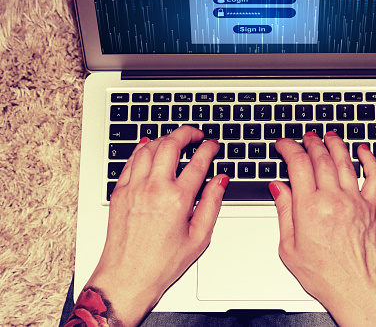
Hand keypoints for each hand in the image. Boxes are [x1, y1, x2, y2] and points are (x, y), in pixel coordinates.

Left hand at [84, 126, 227, 325]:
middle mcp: (154, 188)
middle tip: (195, 134)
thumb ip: (212, 203)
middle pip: (171, 144)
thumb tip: (220, 181)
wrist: (127, 277)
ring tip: (174, 140)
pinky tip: (148, 147)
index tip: (212, 144)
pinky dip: (142, 149)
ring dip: (164, 138)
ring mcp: (134, 188)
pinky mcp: (120, 192)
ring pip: (148, 147)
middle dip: (186, 133)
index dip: (208, 148)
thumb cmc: (161, 263)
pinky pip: (131, 161)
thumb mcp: (199, 237)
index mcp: (178, 199)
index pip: (198, 162)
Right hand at [269, 131, 375, 326]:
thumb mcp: (289, 247)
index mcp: (309, 207)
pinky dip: (370, 160)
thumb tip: (278, 188)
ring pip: (345, 161)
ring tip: (328, 135)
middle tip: (305, 137)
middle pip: (321, 157)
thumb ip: (284, 211)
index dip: (289, 148)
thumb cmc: (324, 274)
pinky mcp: (371, 207)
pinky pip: (374, 177)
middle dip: (310, 142)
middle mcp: (333, 199)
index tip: (283, 144)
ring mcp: (355, 201)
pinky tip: (363, 151)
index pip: (298, 164)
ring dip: (335, 144)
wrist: (357, 289)